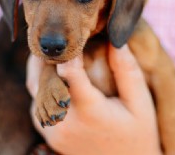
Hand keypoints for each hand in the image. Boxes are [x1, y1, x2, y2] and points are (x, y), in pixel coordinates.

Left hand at [26, 44, 161, 154]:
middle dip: (47, 57)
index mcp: (90, 111)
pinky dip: (41, 88)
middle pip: (43, 79)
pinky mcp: (48, 134)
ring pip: (35, 90)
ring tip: (49, 55)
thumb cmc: (136, 133)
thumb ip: (127, 71)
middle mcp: (65, 121)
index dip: (70, 53)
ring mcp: (53, 130)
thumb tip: (115, 40)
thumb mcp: (139, 103)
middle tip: (54, 41)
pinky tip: (51, 80)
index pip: (69, 73)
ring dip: (40, 70)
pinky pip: (36, 104)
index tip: (75, 40)